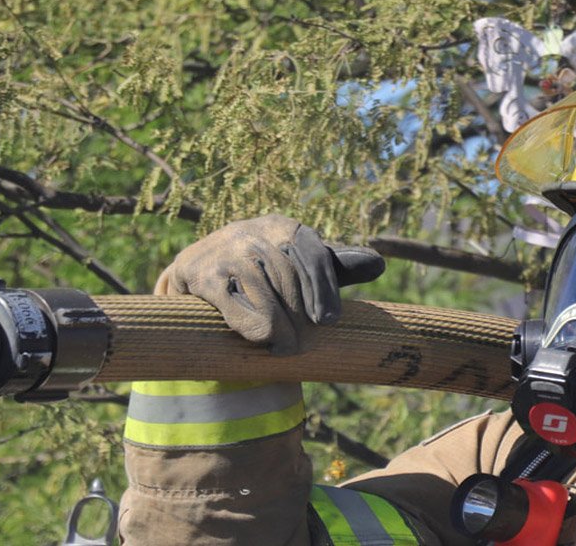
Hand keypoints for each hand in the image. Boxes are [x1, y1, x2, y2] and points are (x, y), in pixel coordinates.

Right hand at [155, 214, 384, 354]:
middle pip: (289, 276)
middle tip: (303, 343)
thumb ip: (336, 267)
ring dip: (278, 326)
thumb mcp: (299, 265)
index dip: (324, 288)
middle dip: (298, 314)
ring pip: (263, 292)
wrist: (197, 270)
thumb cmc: (262, 271)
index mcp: (283, 228)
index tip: (328, 320)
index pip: (313, 255)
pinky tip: (262, 337)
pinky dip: (251, 324)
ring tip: (286, 348)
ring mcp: (225, 251)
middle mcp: (253, 232)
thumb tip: (378, 265)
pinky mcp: (199, 274)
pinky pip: (232, 303)